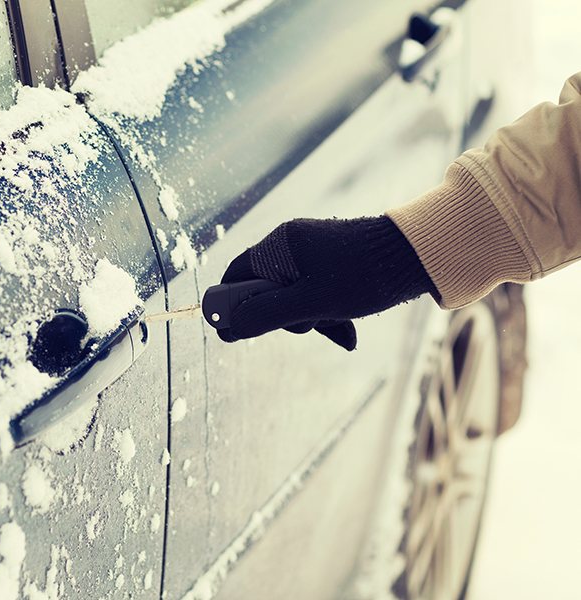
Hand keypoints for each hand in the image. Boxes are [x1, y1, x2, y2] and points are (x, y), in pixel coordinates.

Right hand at [217, 216, 435, 348]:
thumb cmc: (364, 276)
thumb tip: (229, 327)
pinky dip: (326, 313)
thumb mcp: (311, 303)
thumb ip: (267, 314)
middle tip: (308, 326)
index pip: (237, 275)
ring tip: (339, 325)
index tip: (235, 330)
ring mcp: (314, 253)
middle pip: (266, 290)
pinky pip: (315, 293)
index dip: (231, 305)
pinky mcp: (334, 263)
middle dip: (283, 317)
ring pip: (293, 296)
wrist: (421, 255)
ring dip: (310, 319)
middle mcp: (292, 244)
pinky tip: (348, 329)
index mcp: (280, 245)